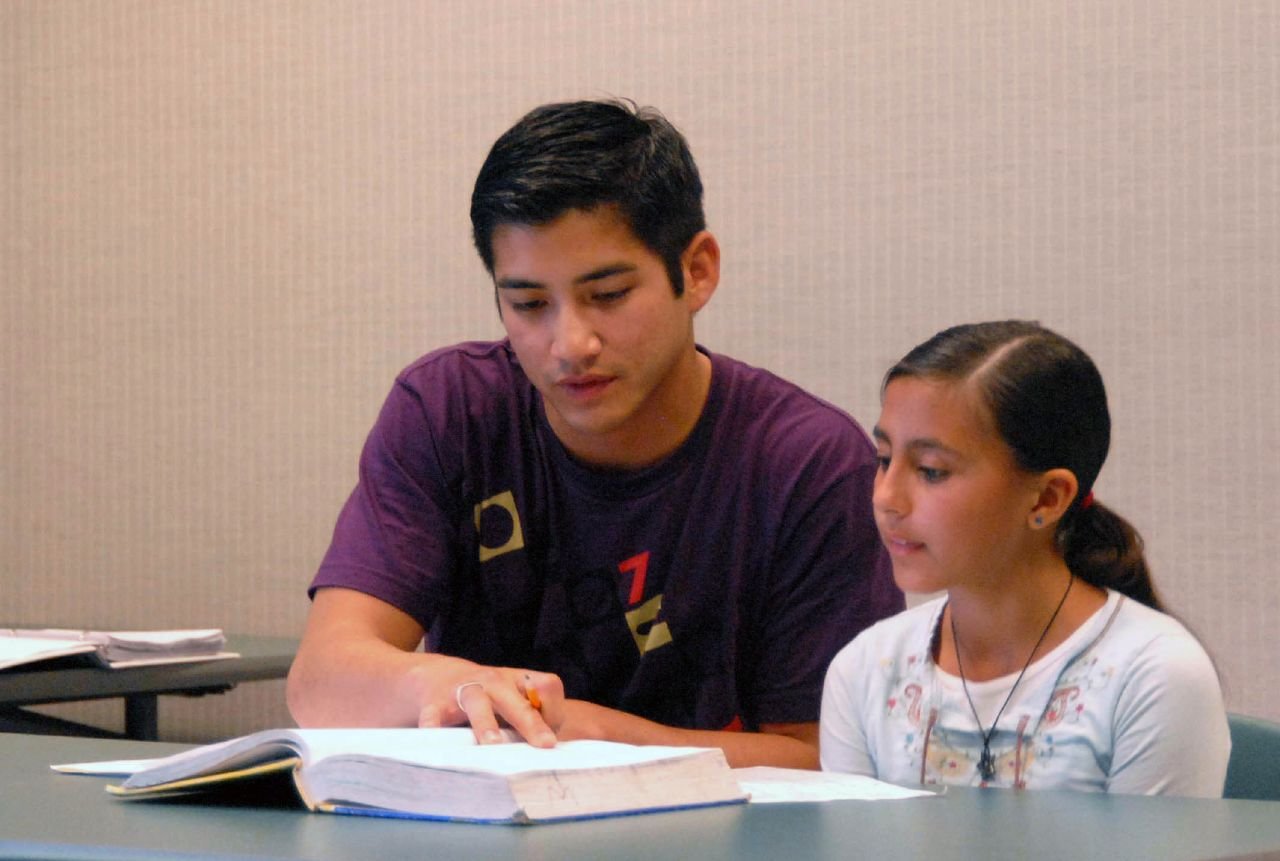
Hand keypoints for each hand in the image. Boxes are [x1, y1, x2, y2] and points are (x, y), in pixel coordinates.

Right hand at [419, 666, 561, 747]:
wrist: (437, 676)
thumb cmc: (487, 698)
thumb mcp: (512, 700)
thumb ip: (531, 718)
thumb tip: (552, 752)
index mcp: (517, 680)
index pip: (547, 685)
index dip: (554, 709)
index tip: (549, 738)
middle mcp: (493, 681)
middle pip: (514, 698)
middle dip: (530, 721)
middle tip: (544, 744)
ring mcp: (463, 689)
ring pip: (477, 702)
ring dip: (486, 723)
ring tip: (492, 744)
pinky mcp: (436, 703)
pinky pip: (434, 715)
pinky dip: (433, 727)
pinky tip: (433, 739)